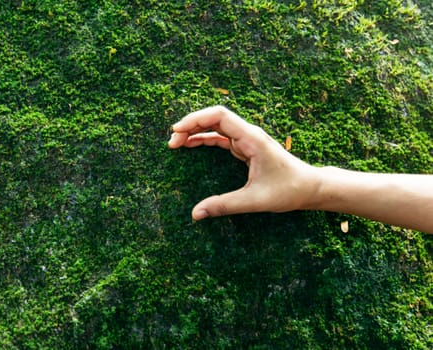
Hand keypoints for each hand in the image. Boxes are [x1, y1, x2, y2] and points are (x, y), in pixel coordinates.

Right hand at [168, 106, 318, 219]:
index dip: (195, 120)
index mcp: (251, 139)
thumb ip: (224, 205)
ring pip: (216, 127)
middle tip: (171, 141)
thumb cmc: (288, 191)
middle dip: (191, 125)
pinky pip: (221, 138)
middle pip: (214, 118)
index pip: (219, 116)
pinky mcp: (246, 148)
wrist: (310, 187)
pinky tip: (191, 145)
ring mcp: (247, 140)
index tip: (177, 131)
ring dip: (196, 131)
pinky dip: (204, 139)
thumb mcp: (255, 200)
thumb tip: (195, 214)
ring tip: (175, 143)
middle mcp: (248, 134)